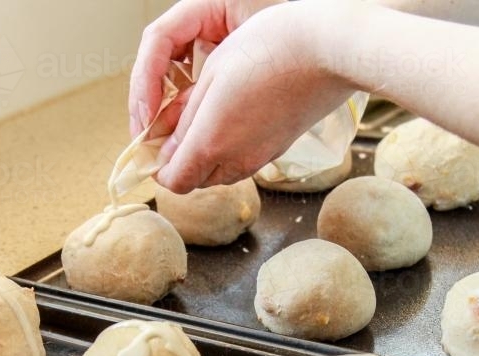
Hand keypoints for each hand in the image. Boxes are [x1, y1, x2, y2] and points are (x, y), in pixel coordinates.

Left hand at [149, 1, 358, 191]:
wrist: (326, 50)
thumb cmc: (266, 51)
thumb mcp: (210, 78)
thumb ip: (184, 121)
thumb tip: (166, 151)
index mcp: (210, 144)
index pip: (171, 181)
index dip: (157, 166)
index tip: (153, 143)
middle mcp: (235, 161)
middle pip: (194, 181)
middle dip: (180, 161)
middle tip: (177, 125)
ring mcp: (260, 158)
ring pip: (218, 173)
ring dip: (205, 155)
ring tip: (206, 116)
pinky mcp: (277, 149)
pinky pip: (242, 161)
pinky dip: (229, 149)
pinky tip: (234, 115)